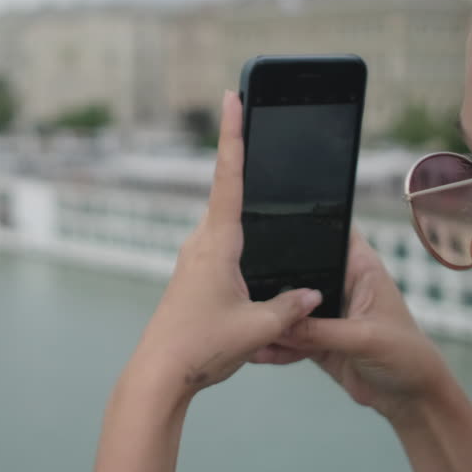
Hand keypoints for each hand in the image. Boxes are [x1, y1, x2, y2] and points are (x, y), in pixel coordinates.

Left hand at [127, 90, 321, 400]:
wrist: (159, 374)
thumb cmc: (202, 348)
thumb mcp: (259, 327)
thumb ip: (291, 306)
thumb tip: (312, 293)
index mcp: (217, 243)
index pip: (229, 177)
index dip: (234, 135)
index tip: (232, 97)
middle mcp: (201, 243)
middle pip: (226, 191)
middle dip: (240, 156)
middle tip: (248, 114)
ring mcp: (193, 260)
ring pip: (226, 224)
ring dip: (242, 207)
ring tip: (258, 181)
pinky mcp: (193, 278)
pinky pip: (222, 249)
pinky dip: (240, 241)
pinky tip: (253, 256)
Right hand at [251, 227, 452, 424]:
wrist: (410, 400)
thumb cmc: (407, 356)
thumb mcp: (365, 338)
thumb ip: (320, 331)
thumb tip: (277, 323)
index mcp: (360, 268)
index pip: (331, 232)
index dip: (305, 224)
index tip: (269, 223)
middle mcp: (340, 284)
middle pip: (300, 270)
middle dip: (273, 276)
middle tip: (241, 281)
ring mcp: (326, 313)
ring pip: (289, 308)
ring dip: (271, 317)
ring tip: (244, 322)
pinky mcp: (316, 340)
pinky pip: (288, 338)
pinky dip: (274, 345)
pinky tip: (255, 350)